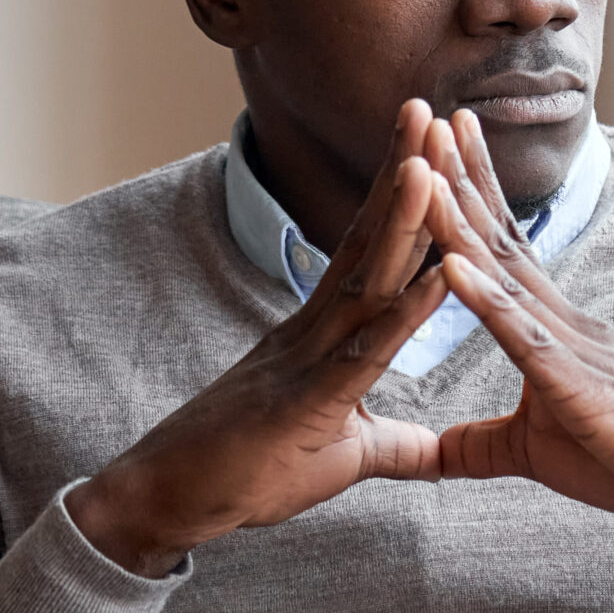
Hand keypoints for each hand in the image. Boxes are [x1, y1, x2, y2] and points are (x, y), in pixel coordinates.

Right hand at [66, 100, 450, 576]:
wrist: (170, 502)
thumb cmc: (250, 473)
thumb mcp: (345, 457)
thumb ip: (396, 446)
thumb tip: (440, 453)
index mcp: (326, 332)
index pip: (374, 254)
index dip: (406, 203)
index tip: (433, 148)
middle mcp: (316, 328)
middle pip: (371, 241)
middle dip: (402, 175)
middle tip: (430, 110)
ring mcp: (307, 358)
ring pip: (366, 279)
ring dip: (403, 220)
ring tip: (431, 160)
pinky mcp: (306, 401)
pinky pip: (367, 350)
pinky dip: (407, 312)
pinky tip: (444, 276)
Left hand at [423, 111, 613, 529]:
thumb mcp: (540, 454)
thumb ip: (481, 447)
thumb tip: (431, 454)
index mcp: (556, 333)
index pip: (504, 253)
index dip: (470, 199)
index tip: (440, 148)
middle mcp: (566, 323)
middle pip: (501, 242)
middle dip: (461, 182)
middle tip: (426, 121)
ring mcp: (576, 350)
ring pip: (506, 277)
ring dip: (460, 223)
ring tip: (424, 171)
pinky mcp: (582, 390)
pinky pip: (526, 340)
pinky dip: (486, 301)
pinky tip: (452, 265)